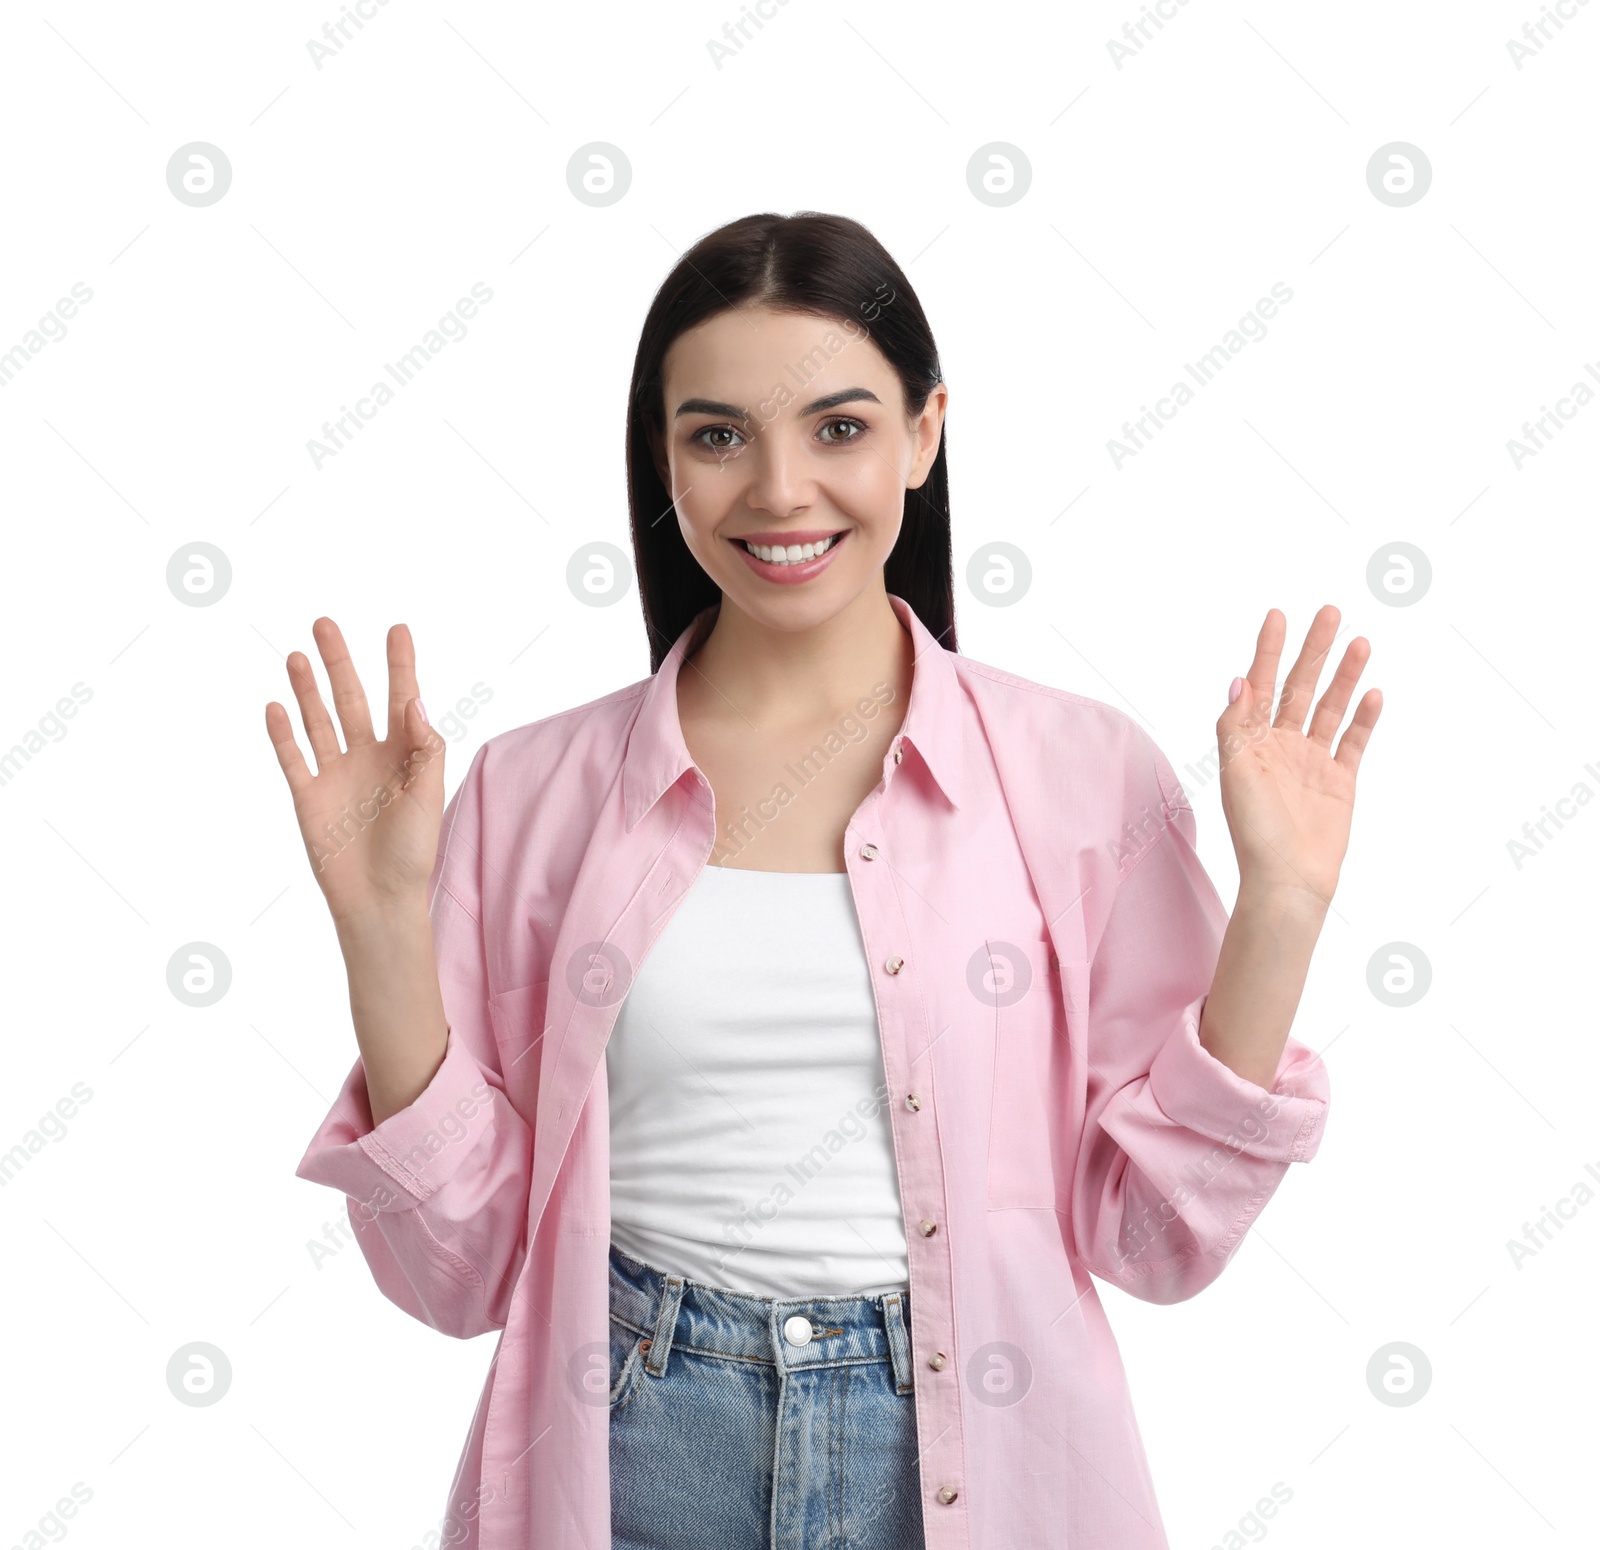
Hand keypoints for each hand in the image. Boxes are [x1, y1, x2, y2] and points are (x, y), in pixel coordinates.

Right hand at [264, 619, 445, 924]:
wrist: (379, 898)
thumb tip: (415, 702)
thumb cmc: (412, 851)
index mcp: (404, 754)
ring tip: (297, 655)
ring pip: (319, 720)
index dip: (400, 664)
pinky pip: (293, 757)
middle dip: (339, 662)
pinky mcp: (309, 796)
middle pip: (351, 698)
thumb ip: (425, 748)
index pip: (401, 698)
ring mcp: (336, 774)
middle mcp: (368, 757)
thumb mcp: (427, 795)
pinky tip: (274, 705)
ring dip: (307, 688)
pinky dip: (282, 733)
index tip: (397, 628)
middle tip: (324, 623)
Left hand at [1215, 605, 1381, 905]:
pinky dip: (1364, 717)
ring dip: (1344, 675)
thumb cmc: (1254, 831)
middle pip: (1300, 686)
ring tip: (1360, 641)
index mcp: (1250, 741)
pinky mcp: (1340, 780)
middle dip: (1314, 650)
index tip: (1279, 615)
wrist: (1288, 879)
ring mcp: (1312, 760)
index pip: (1261, 683)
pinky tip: (1374, 690)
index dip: (1268, 649)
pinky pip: (1354, 741)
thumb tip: (1240, 679)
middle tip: (1330, 611)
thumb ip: (1236, 725)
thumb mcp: (1235, 772)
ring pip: (1331, 707)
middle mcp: (1281, 745)